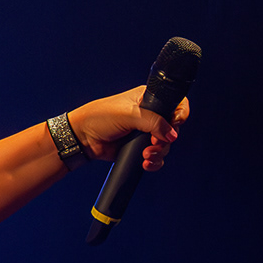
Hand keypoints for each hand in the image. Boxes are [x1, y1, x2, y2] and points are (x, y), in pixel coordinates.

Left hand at [67, 86, 187, 171]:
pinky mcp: (139, 148)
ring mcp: (145, 133)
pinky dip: (153, 161)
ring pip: (165, 145)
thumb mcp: (129, 115)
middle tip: (153, 144)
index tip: (175, 124)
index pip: (175, 104)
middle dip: (165, 139)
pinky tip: (145, 163)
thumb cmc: (100, 117)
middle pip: (173, 129)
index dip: (179, 115)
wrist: (83, 137)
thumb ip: (153, 122)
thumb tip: (171, 135)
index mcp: (149, 99)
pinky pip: (155, 157)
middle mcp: (150, 115)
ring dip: (159, 153)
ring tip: (145, 155)